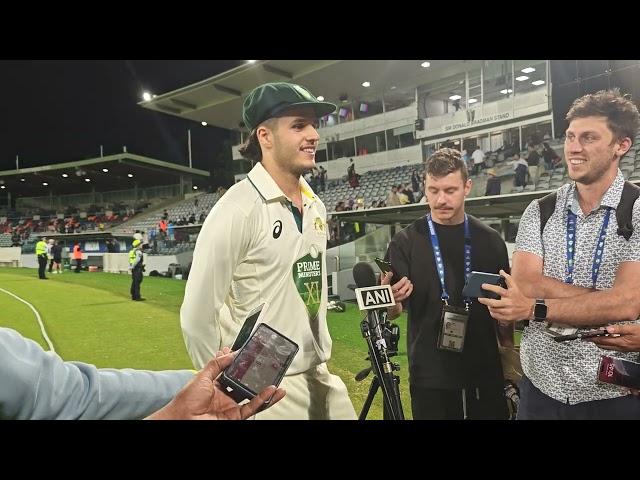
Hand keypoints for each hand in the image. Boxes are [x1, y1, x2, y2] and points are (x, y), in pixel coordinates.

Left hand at [146, 348, 285, 419]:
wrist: (182, 419)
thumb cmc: (186, 400)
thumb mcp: (202, 376)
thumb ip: (216, 364)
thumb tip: (229, 352)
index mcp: (215, 385)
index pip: (232, 371)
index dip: (240, 363)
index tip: (249, 353)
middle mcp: (225, 396)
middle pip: (244, 384)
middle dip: (256, 375)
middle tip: (267, 365)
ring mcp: (230, 406)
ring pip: (252, 396)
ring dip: (265, 389)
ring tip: (277, 380)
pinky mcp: (235, 416)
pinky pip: (252, 407)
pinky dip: (263, 399)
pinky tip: (271, 391)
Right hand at [381, 271, 412, 318]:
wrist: (386, 301)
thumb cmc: (385, 290)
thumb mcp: (383, 282)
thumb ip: (384, 276)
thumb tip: (384, 268)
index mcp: (384, 287)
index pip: (385, 282)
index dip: (387, 277)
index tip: (390, 272)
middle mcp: (388, 293)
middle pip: (395, 288)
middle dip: (401, 282)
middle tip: (405, 278)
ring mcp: (394, 297)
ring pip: (401, 292)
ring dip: (406, 286)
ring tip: (409, 282)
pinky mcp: (398, 300)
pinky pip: (405, 296)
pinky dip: (409, 291)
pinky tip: (410, 286)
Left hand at [477, 270, 533, 322]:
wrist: (530, 309)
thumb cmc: (521, 297)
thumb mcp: (515, 287)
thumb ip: (508, 279)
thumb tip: (501, 271)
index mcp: (511, 293)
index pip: (499, 289)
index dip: (490, 287)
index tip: (483, 286)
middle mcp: (509, 302)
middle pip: (493, 302)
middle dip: (485, 300)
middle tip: (480, 298)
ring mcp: (508, 310)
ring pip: (494, 309)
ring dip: (488, 306)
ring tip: (487, 304)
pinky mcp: (508, 317)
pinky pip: (496, 315)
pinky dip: (492, 313)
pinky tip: (492, 310)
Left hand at [586, 323, 639, 351]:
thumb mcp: (632, 329)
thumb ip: (619, 329)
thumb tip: (607, 329)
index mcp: (620, 342)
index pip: (602, 341)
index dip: (593, 339)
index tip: (585, 337)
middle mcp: (620, 347)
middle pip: (603, 345)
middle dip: (595, 341)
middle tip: (587, 338)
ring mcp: (623, 348)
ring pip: (608, 347)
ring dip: (601, 343)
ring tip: (595, 338)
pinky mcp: (627, 348)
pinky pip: (614, 346)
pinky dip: (608, 343)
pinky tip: (608, 339)